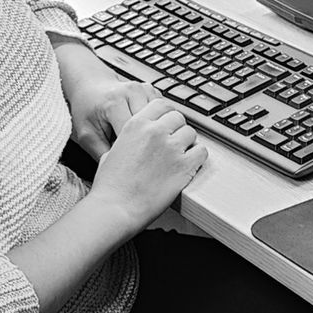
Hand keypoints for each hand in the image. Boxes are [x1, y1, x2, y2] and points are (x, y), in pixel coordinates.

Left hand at [66, 68, 158, 160]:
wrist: (90, 86)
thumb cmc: (87, 110)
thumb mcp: (86, 135)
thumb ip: (102, 153)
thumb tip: (120, 172)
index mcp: (114, 103)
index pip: (133, 134)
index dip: (132, 152)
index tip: (129, 163)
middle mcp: (132, 92)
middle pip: (151, 126)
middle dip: (145, 143)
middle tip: (138, 156)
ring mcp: (145, 89)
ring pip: (161, 118)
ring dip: (155, 133)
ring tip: (143, 144)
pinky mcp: (152, 90)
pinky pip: (163, 112)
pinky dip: (158, 123)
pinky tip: (149, 132)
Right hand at [92, 98, 206, 225]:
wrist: (115, 208)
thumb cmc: (110, 186)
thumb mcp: (111, 152)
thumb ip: (128, 140)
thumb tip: (135, 142)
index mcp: (136, 125)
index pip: (161, 105)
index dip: (166, 115)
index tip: (166, 124)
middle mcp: (155, 132)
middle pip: (178, 118)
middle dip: (176, 129)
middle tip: (172, 143)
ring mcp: (171, 148)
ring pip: (191, 133)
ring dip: (187, 143)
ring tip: (179, 156)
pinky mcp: (184, 166)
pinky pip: (202, 152)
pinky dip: (198, 158)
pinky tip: (189, 165)